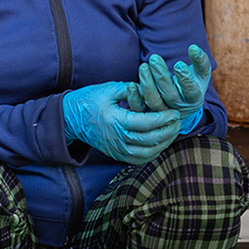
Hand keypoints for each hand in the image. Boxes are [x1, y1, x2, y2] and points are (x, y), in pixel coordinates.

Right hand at [63, 81, 180, 164]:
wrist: (71, 118)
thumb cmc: (89, 100)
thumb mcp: (109, 89)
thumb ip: (131, 89)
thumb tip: (152, 89)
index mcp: (115, 120)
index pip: (146, 123)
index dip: (163, 119)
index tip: (175, 112)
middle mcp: (117, 138)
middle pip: (150, 140)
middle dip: (168, 132)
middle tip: (178, 122)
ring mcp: (116, 149)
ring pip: (147, 153)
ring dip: (163, 144)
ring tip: (172, 132)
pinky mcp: (116, 155)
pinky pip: (139, 160)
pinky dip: (153, 154)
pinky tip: (160, 143)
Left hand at [129, 45, 211, 132]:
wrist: (183, 101)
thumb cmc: (193, 82)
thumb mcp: (201, 73)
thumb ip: (201, 61)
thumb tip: (193, 48)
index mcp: (194, 99)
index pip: (191, 91)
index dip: (185, 79)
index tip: (178, 64)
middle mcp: (179, 108)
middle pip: (170, 95)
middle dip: (161, 76)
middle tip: (154, 58)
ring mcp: (163, 112)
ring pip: (154, 101)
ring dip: (147, 84)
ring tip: (143, 66)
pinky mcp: (149, 113)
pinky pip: (140, 108)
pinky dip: (134, 98)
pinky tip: (132, 84)